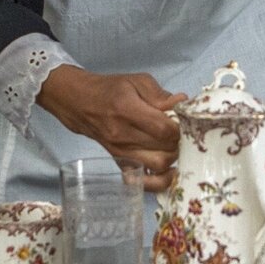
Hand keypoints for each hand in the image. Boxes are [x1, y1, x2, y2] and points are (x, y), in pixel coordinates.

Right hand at [36, 68, 182, 191]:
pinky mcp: (119, 163)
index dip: (180, 127)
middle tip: (180, 133)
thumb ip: (161, 94)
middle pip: (164, 148)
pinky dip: (158, 181)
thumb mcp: (137, 81)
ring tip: (172, 145)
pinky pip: (142, 182)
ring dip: (172, 157)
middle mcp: (122, 134)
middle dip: (179, 141)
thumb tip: (182, 104)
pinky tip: (167, 171)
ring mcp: (120, 152)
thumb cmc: (111, 90)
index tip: (182, 121)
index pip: (164, 129)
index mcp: (127, 109)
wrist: (81, 103)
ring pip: (158, 166)